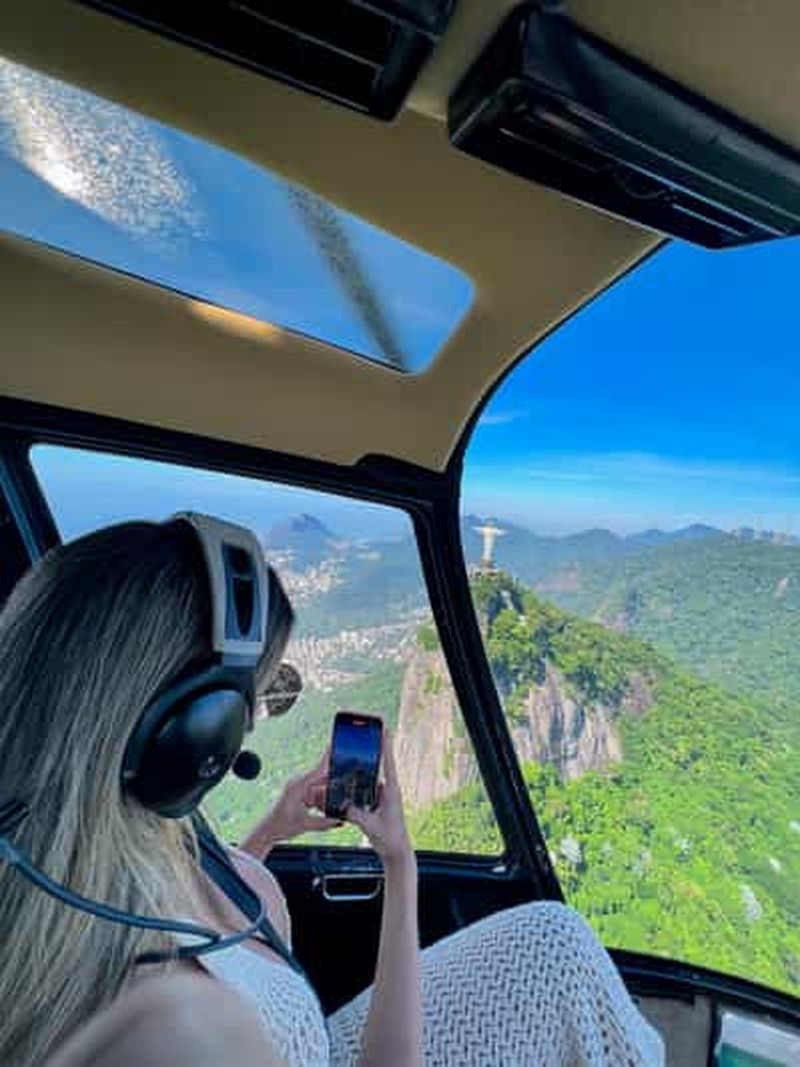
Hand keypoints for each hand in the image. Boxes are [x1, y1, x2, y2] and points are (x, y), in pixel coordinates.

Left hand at [263, 751, 341, 842]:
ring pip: (320, 788)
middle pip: (322, 779)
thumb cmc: (280, 825)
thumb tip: (340, 820)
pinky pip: (315, 794)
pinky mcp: (299, 794)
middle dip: (334, 785)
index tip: (334, 745)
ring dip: (326, 797)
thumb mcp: (304, 825)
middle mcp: (298, 783)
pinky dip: (321, 801)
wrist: (266, 831)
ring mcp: (299, 788)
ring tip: (330, 807)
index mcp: (298, 785)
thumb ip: (324, 823)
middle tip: (346, 790)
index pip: (318, 769)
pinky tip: (323, 809)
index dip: (328, 758)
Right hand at [344, 730, 413, 870]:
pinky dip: (355, 787)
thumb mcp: (370, 825)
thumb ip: (356, 813)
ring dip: (359, 771)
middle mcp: (388, 791)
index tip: (384, 728)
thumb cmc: (390, 839)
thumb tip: (342, 804)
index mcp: (391, 791)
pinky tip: (344, 783)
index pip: (388, 762)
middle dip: (368, 752)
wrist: (397, 853)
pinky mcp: (376, 804)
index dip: (385, 745)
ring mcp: (382, 797)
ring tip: (347, 758)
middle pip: (377, 766)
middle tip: (360, 736)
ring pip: (368, 779)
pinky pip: (364, 791)